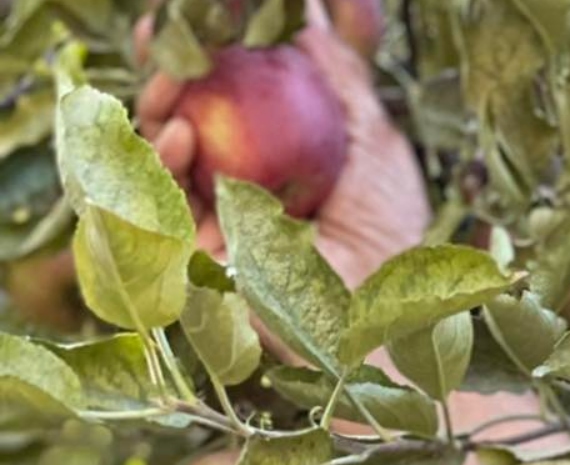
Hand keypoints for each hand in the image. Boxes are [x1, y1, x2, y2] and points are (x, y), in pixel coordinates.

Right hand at [136, 0, 429, 287]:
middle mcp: (230, 178)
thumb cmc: (390, 230)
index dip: (199, 56)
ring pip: (157, 153)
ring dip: (155, 109)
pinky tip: (179, 133)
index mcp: (268, 152)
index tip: (190, 22)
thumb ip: (343, 84)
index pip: (219, 92)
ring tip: (171, 82)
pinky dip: (163, 164)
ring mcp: (207, 214)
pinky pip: (159, 203)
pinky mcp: (193, 252)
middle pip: (177, 114)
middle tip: (164, 43)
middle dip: (164, 75)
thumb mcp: (374, 142)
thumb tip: (313, 27)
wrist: (384, 308)